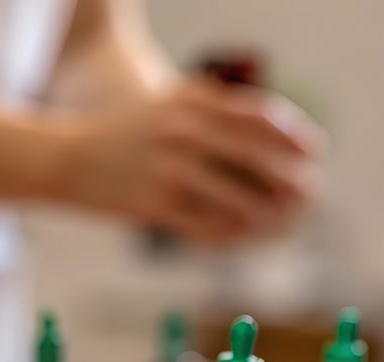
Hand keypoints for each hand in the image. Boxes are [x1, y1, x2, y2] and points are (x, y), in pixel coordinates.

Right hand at [62, 77, 325, 245]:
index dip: (296, 136)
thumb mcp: (169, 106)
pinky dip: (228, 235)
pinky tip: (238, 238)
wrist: (67, 157)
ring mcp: (170, 170)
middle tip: (310, 196)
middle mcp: (185, 132)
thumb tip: (265, 142)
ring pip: (236, 201)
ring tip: (276, 225)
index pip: (261, 117)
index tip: (316, 153)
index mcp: (193, 100)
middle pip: (258, 160)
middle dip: (290, 180)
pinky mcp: (155, 206)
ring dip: (264, 217)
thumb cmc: (124, 134)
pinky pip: (206, 227)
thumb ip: (213, 114)